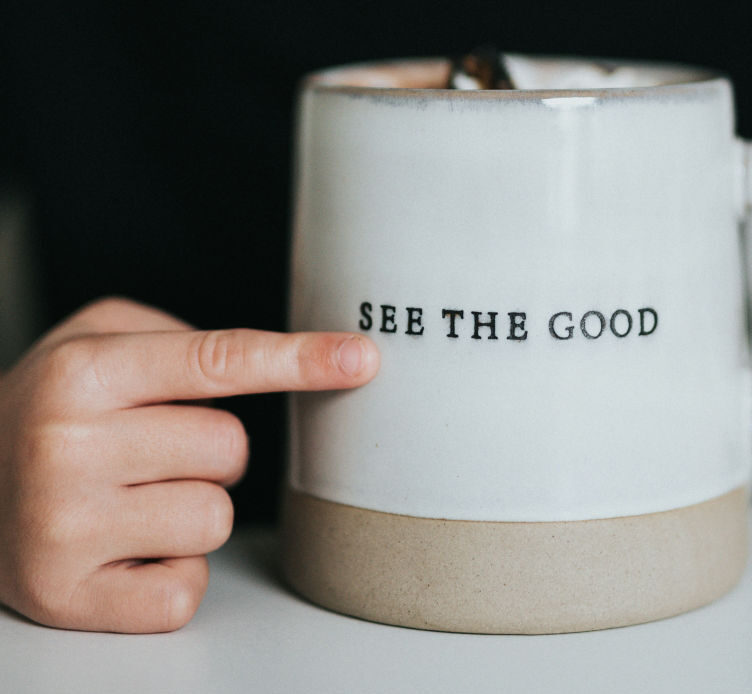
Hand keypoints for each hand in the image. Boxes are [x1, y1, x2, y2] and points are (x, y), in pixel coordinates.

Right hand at [0, 297, 378, 631]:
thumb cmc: (48, 413)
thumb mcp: (91, 342)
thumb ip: (182, 337)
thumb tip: (288, 360)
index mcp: (83, 372)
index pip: (219, 361)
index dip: (300, 359)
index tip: (362, 359)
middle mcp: (67, 446)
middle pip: (230, 449)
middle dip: (208, 453)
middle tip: (148, 454)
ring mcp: (65, 527)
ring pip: (216, 519)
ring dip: (190, 512)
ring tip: (128, 501)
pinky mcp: (68, 596)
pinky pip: (186, 589)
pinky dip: (170, 574)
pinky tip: (121, 552)